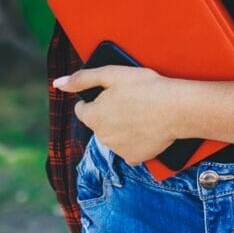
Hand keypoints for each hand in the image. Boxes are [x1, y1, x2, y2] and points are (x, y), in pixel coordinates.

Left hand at [54, 65, 185, 164]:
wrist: (176, 108)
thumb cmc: (145, 87)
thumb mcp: (111, 74)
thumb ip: (82, 79)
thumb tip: (57, 84)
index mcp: (93, 116)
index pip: (82, 110)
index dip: (96, 99)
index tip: (113, 94)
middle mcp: (101, 136)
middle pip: (98, 124)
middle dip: (109, 114)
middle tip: (130, 101)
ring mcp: (117, 149)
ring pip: (113, 136)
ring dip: (121, 127)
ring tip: (140, 114)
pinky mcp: (134, 158)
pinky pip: (129, 149)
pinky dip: (135, 141)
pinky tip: (146, 129)